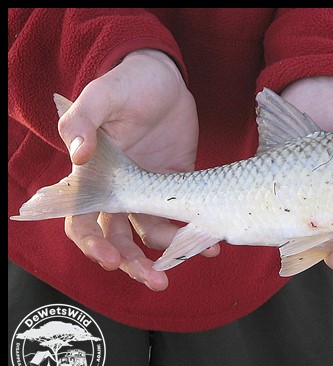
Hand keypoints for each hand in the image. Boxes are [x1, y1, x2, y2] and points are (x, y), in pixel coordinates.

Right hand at [58, 49, 218, 290]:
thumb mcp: (104, 93)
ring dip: (169, 252)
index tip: (111, 259)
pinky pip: (183, 215)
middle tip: (156, 281)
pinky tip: (214, 242)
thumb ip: (84, 120)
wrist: (165, 77)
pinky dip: (195, 230)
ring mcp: (150, 190)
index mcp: (94, 175)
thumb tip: (78, 155)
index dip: (92, 244)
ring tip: (199, 256)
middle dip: (133, 263)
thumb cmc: (128, 82)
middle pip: (118, 239)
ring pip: (152, 232)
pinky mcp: (178, 184)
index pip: (80, 220)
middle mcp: (120, 190)